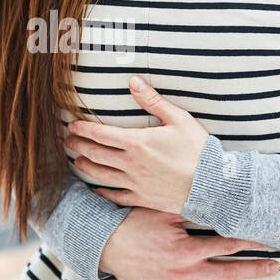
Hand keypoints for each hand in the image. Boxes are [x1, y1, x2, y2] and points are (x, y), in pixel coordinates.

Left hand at [64, 75, 208, 213]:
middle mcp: (131, 164)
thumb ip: (153, 100)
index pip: (100, 133)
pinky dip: (103, 192)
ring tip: (77, 160)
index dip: (82, 128)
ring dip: (86, 166)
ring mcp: (135, 183)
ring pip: (101, 175)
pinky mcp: (142, 198)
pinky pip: (116, 196)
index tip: (71, 125)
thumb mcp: (178, 119)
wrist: (212, 186)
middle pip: (95, 154)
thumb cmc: (198, 150)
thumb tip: (133, 81)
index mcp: (137, 142)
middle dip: (78, 146)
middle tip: (67, 141)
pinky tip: (97, 189)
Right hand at [97, 208, 279, 279]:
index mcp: (187, 249)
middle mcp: (185, 271)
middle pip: (227, 271)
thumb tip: (217, 200)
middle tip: (276, 270)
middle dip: (254, 270)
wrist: (105, 246)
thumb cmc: (134, 224)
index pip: (227, 245)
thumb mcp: (163, 212)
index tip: (270, 242)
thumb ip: (190, 209)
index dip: (250, 243)